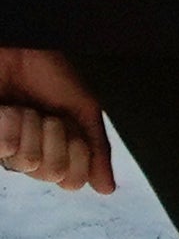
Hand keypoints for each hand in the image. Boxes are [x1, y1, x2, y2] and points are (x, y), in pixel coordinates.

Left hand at [0, 45, 109, 197]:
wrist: (21, 49)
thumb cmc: (50, 74)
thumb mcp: (84, 110)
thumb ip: (97, 149)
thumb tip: (108, 189)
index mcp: (56, 151)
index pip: (72, 180)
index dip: (78, 154)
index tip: (74, 128)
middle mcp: (30, 155)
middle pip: (52, 172)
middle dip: (57, 136)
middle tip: (48, 114)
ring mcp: (6, 151)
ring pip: (29, 162)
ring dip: (34, 127)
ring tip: (25, 107)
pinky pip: (7, 148)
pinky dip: (12, 122)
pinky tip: (8, 108)